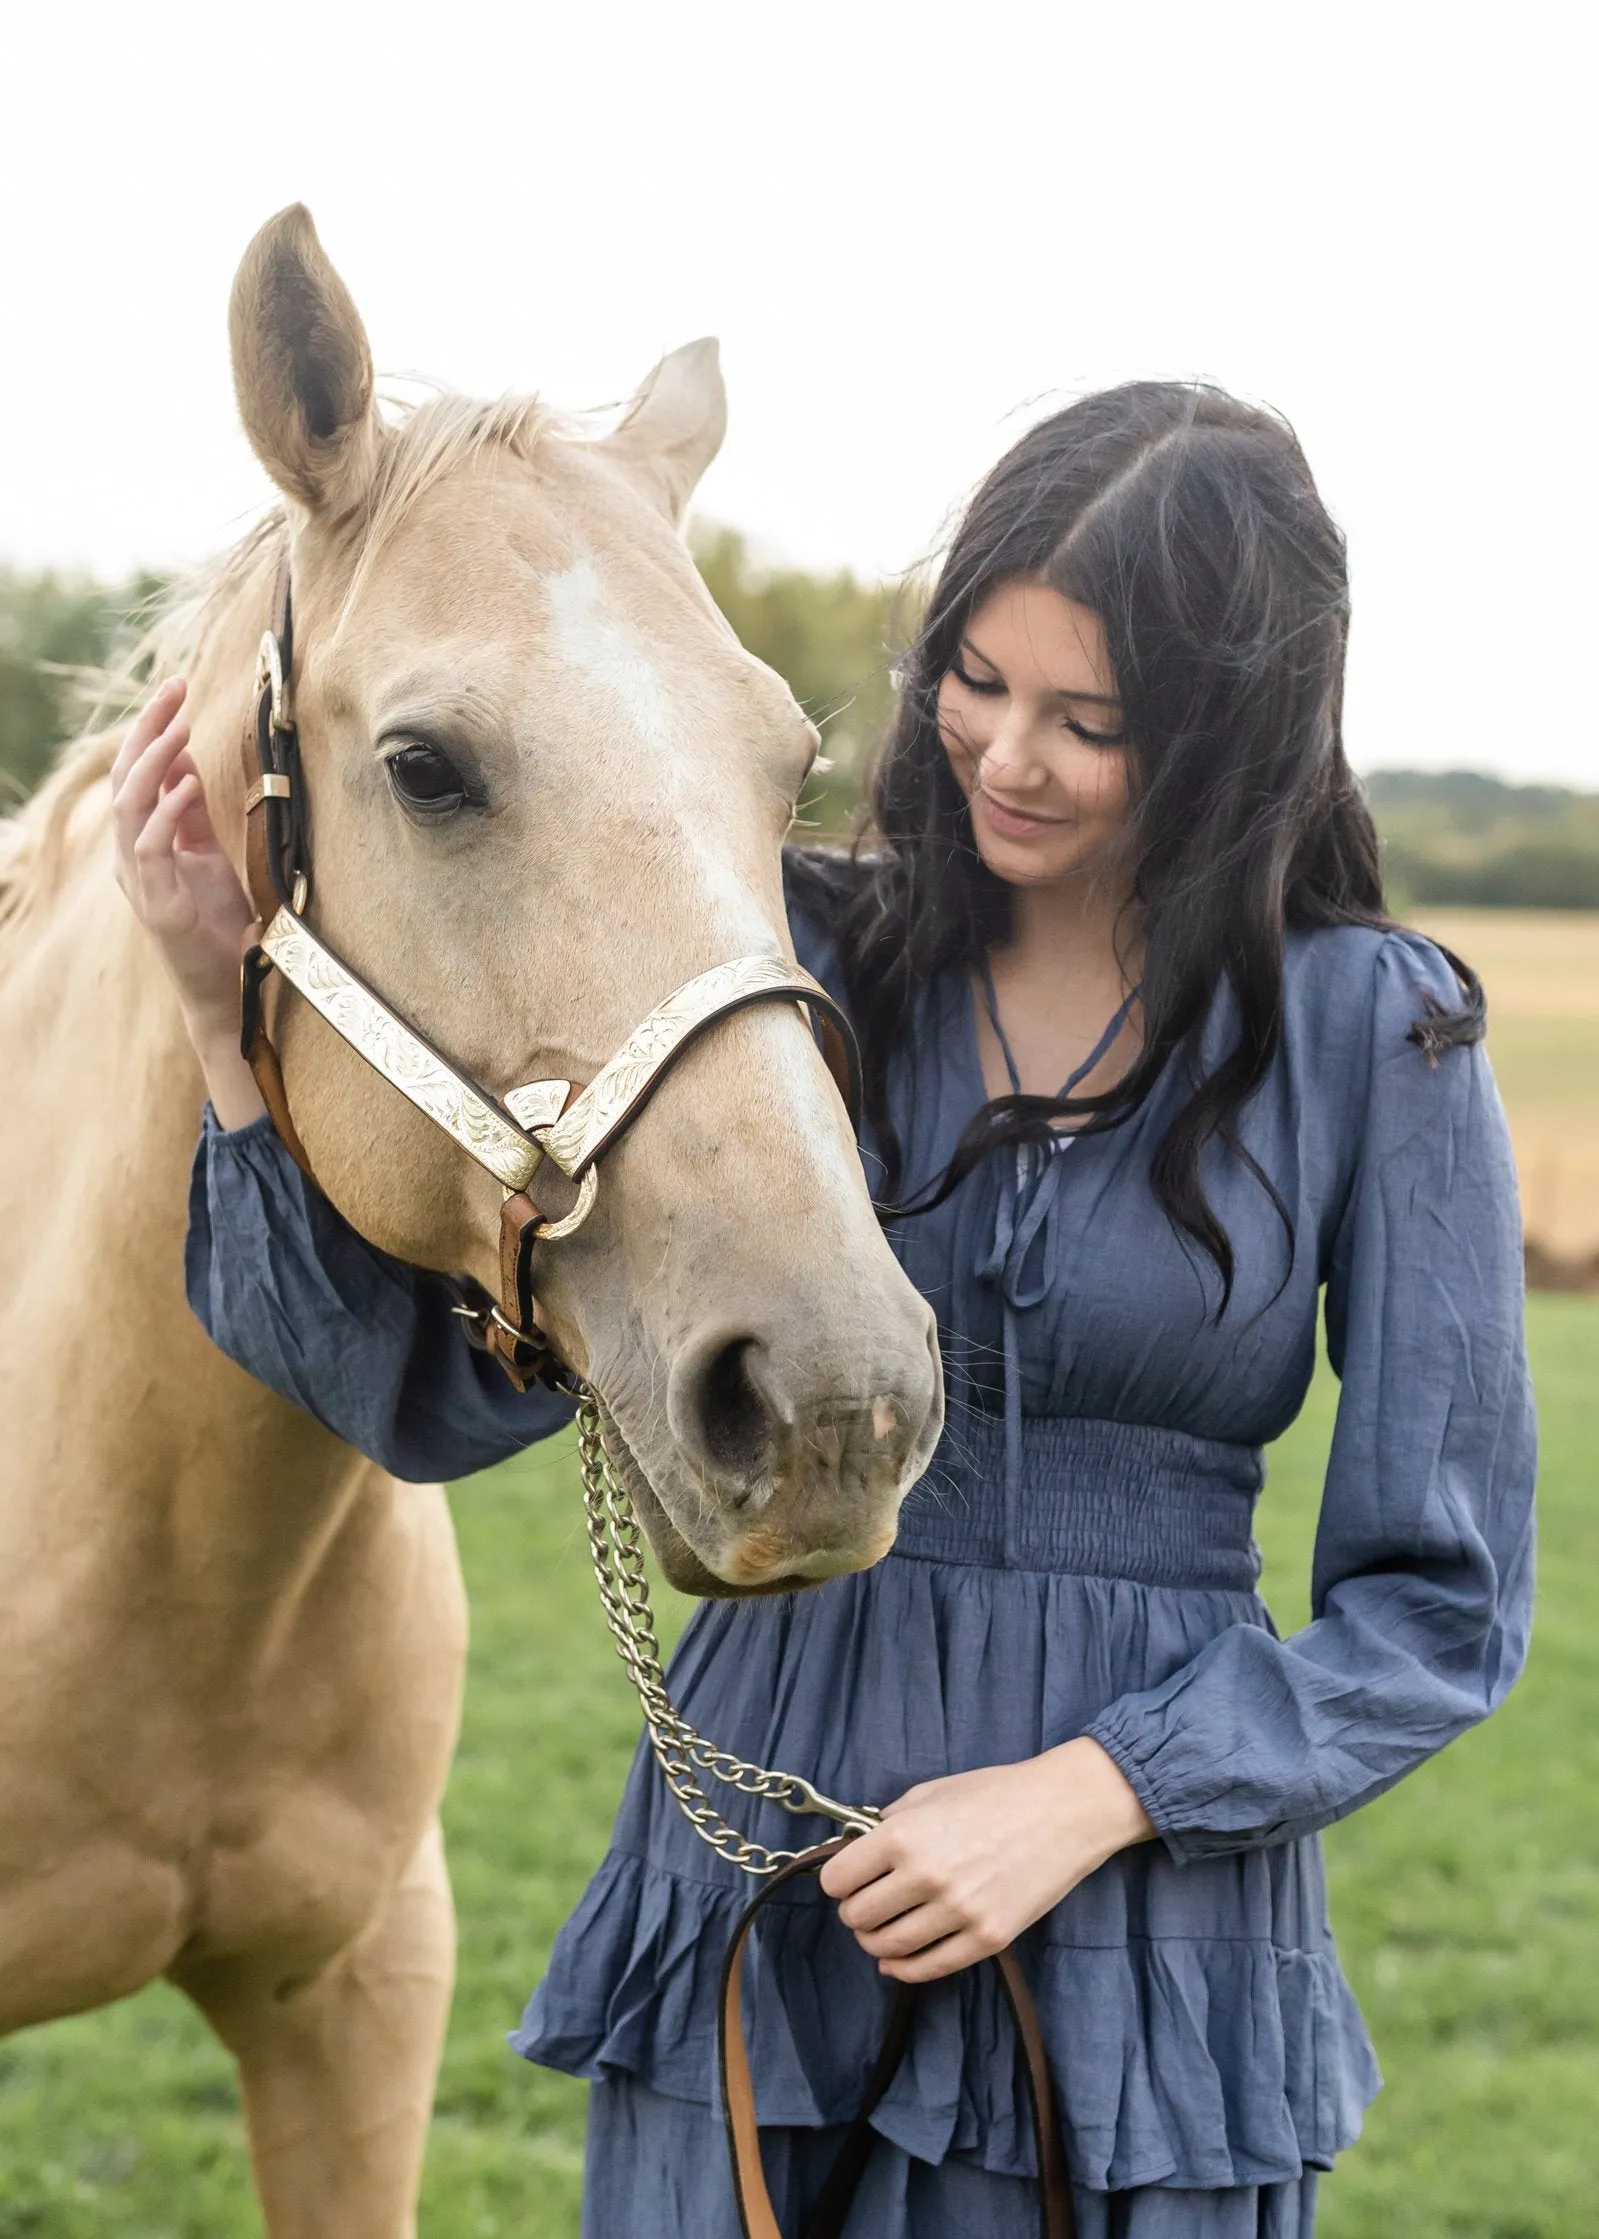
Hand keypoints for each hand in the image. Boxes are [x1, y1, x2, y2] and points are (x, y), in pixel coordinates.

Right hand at [111, 678, 265, 1126]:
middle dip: (148, 729)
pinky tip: (185, 786)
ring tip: (180, 727)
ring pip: (129, 806)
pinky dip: (166, 814)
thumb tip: (187, 761)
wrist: (225, 992)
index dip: (152, 728)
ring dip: (154, 762)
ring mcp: (141, 883)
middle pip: (126, 778)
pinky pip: (150, 849)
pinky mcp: (158, 906)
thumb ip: (193, 813)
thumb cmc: (219, 926)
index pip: (137, 772)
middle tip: (173, 688)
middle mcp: (132, 857)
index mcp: (143, 842)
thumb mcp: (209, 856)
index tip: (177, 688)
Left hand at [818, 1738, 1154, 1983]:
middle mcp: (926, 1877)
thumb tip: (858, 1848)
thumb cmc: (996, 1793)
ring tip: (880, 1929)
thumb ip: (890, 1822)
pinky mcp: (987, 1939)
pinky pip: (928, 1968)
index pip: (839, 1879)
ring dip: (875, 1941)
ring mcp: (958, 1912)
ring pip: (888, 1947)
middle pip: (858, 1917)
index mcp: (905, 1836)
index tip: (846, 1878)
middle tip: (865, 1902)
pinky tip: (896, 1960)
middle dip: (855, 1910)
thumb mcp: (932, 1792)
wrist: (1063, 1812)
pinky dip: (904, 1968)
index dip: (838, 1879)